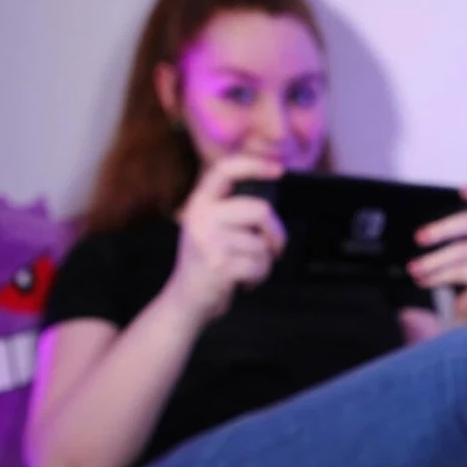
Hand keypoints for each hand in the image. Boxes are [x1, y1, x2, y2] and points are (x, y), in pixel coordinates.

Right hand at [162, 155, 286, 325]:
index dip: (254, 165)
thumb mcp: (211, 227)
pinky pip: (259, 266)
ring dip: (265, 262)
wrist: (186, 301)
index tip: (280, 170)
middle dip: (276, 233)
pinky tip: (244, 282)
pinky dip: (259, 277)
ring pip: (262, 244)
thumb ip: (233, 210)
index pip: (225, 171)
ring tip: (246, 269)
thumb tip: (272, 197)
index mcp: (199, 203)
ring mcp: (207, 241)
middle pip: (261, 210)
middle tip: (273, 248)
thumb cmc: (209, 262)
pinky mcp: (218, 265)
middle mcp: (200, 217)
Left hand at [408, 180, 466, 324]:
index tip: (461, 193)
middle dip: (442, 229)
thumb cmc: (463, 271)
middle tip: (418, 237)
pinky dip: (439, 276)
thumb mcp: (454, 246)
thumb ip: (443, 233)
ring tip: (413, 268)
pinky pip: (463, 271)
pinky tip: (424, 279)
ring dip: (433, 260)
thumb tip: (420, 234)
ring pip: (463, 250)